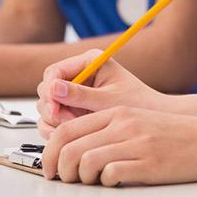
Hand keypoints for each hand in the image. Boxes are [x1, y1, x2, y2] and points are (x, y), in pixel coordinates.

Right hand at [36, 50, 163, 137]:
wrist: (149, 116)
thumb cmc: (136, 103)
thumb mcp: (108, 99)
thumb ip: (81, 95)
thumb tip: (53, 88)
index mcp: (90, 61)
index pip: (55, 71)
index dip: (50, 90)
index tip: (55, 109)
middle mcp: (79, 74)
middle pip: (47, 89)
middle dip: (52, 108)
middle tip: (66, 122)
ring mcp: (74, 92)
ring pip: (47, 106)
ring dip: (54, 120)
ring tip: (74, 129)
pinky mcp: (72, 108)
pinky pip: (52, 118)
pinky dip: (56, 128)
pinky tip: (70, 134)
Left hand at [42, 105, 196, 185]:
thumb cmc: (177, 134)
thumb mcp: (139, 122)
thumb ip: (109, 129)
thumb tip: (72, 149)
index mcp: (119, 113)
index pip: (66, 129)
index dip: (49, 153)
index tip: (50, 168)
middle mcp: (125, 124)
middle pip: (69, 147)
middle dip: (59, 169)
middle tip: (65, 180)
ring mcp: (136, 143)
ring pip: (85, 162)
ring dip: (81, 178)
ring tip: (93, 181)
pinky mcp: (148, 163)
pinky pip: (110, 175)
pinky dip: (106, 182)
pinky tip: (117, 180)